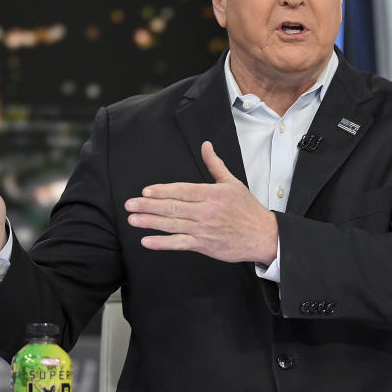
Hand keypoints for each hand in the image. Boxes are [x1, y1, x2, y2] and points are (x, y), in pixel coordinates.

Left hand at [124, 141, 277, 264]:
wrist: (262, 235)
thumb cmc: (247, 210)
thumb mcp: (232, 183)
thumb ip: (215, 165)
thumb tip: (206, 146)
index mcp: (212, 194)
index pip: (183, 190)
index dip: (163, 191)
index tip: (146, 191)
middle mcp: (206, 212)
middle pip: (173, 207)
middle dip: (149, 206)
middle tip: (129, 204)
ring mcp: (204, 230)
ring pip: (173, 225)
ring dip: (151, 222)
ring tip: (133, 219)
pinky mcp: (204, 245)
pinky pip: (180, 244)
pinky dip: (163, 243)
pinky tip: (147, 241)